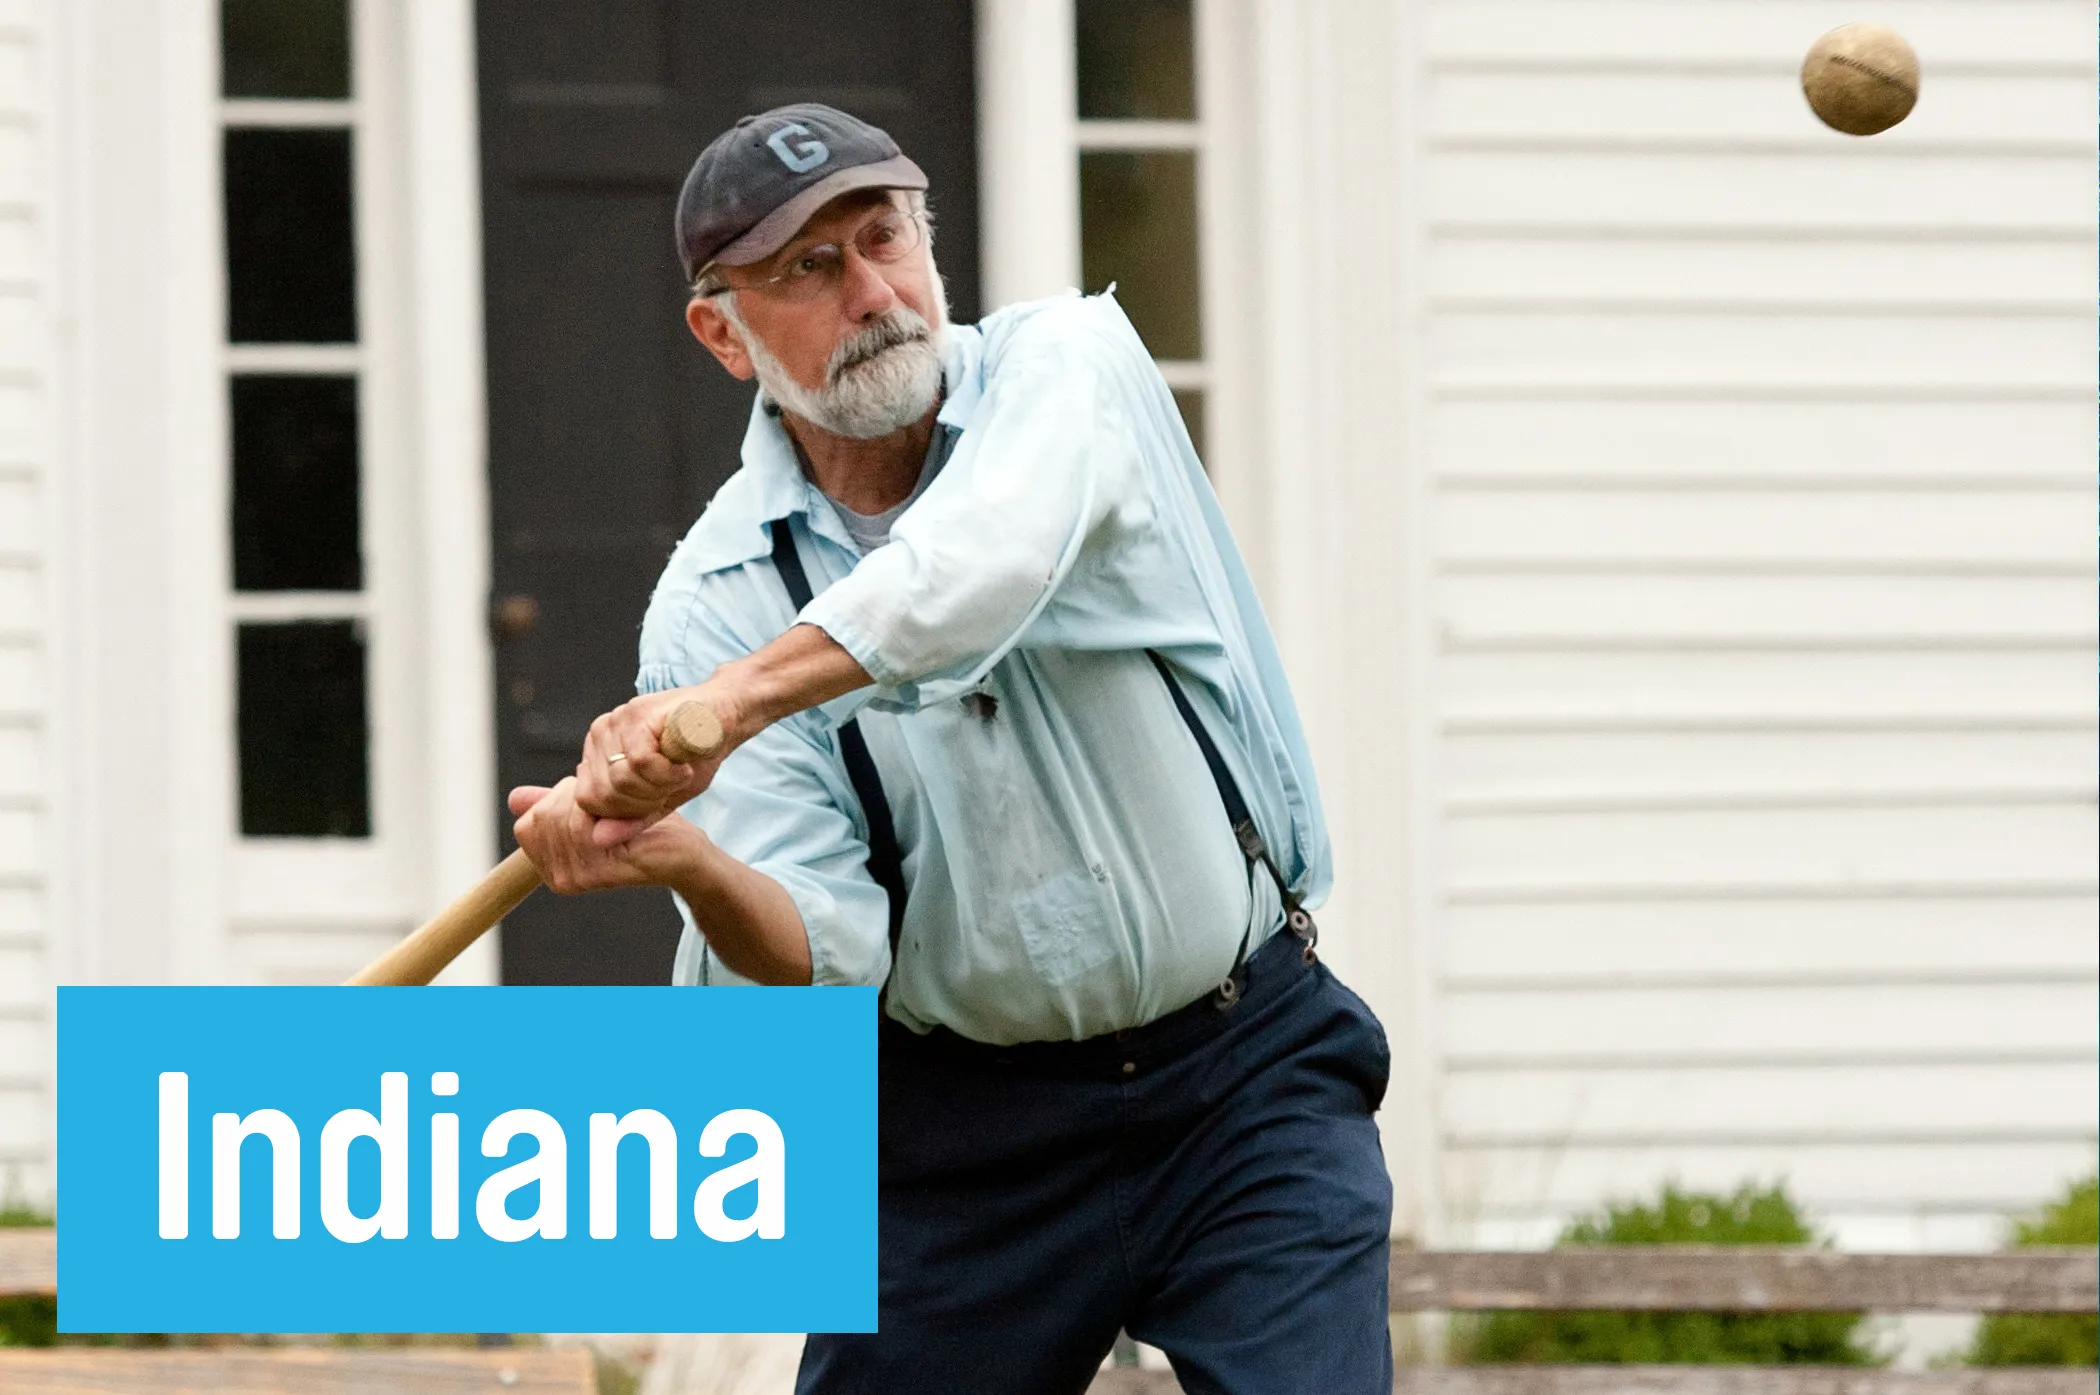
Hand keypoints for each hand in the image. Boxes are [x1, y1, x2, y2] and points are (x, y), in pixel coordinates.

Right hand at [508, 778, 712, 893]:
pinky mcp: (601, 871)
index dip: (554, 800)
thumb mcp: (591, 812)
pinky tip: (620, 811)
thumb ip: (553, 807)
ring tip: (613, 804)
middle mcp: (561, 879)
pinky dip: (601, 807)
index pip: (526, 825)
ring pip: (561, 819)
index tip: (585, 798)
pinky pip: (582, 825)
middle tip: (604, 797)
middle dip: (570, 796)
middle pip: (540, 819)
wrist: (684, 852)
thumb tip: (514, 798)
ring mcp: (580, 878)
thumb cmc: (641, 829)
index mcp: (552, 869)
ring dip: (588, 799)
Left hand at [574, 683, 750, 844]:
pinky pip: (640, 762)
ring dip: (659, 787)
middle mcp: (600, 736)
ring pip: (620, 780)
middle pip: (601, 794)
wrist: (725, 717)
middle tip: (671, 785)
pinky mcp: (637, 715)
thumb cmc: (694, 756)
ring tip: (678, 772)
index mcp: (599, 755)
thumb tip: (599, 839)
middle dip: (643, 802)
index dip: (626, 812)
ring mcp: (615, 722)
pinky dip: (668, 774)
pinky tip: (683, 766)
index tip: (659, 797)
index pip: (589, 801)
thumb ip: (632, 818)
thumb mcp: (663, 797)